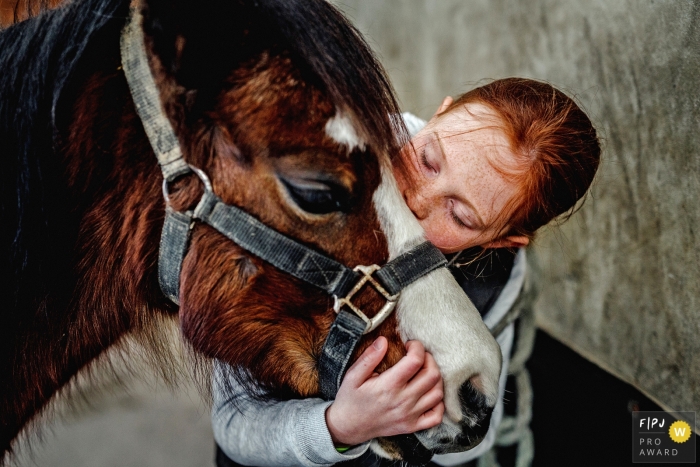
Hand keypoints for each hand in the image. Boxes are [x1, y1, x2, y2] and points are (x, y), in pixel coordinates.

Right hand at [325, 337, 443, 446]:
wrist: (348, 427)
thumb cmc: (350, 398)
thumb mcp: (353, 375)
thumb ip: (369, 357)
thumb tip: (383, 340)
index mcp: (389, 386)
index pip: (415, 361)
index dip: (417, 347)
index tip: (409, 345)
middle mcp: (403, 401)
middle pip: (432, 375)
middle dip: (429, 359)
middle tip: (418, 356)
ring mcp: (410, 416)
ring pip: (438, 393)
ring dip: (435, 378)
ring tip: (423, 372)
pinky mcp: (412, 426)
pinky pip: (437, 415)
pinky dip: (438, 403)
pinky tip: (428, 393)